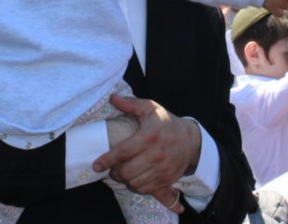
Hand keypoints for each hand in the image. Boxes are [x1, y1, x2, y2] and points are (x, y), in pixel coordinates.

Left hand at [93, 95, 194, 213]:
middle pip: (127, 171)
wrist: (191, 140)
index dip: (107, 160)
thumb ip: (130, 104)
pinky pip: (146, 189)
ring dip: (125, 180)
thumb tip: (112, 98)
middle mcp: (156, 155)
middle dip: (114, 172)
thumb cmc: (167, 122)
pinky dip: (137, 186)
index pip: (122, 152)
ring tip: (123, 173)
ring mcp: (162, 169)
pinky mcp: (167, 179)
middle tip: (112, 168)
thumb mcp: (151, 108)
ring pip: (135, 183)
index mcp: (149, 136)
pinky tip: (134, 178)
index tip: (97, 165)